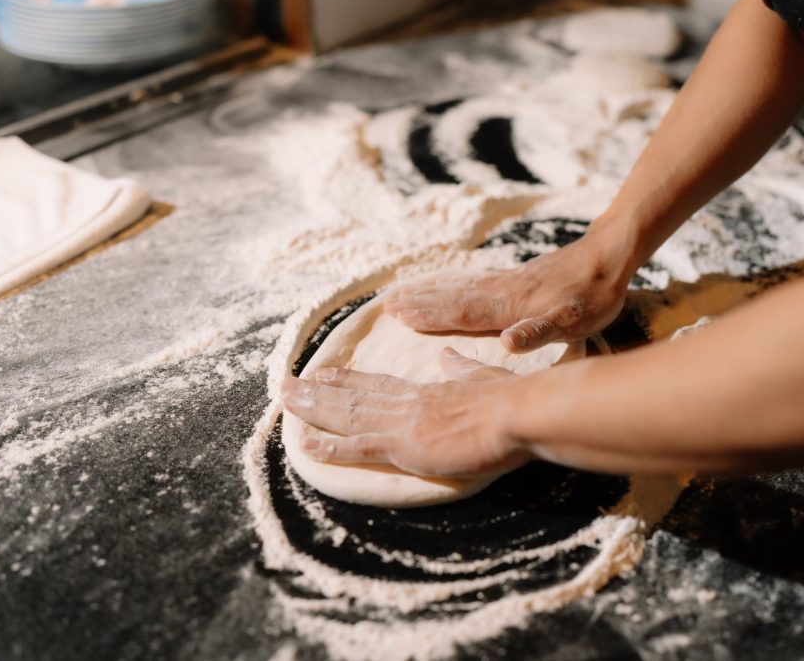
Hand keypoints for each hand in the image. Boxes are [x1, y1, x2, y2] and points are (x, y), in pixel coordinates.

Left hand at [282, 348, 530, 477]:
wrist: (518, 412)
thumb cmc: (509, 399)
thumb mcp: (482, 377)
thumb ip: (461, 368)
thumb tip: (447, 356)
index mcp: (427, 392)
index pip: (379, 384)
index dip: (349, 379)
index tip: (324, 373)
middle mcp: (407, 405)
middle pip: (354, 396)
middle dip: (318, 391)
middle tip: (286, 385)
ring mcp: (403, 424)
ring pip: (348, 415)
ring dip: (314, 408)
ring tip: (286, 402)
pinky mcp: (406, 446)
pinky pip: (359, 447)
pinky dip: (330, 446)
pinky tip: (306, 444)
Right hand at [384, 235, 633, 352]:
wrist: (608, 257)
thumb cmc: (593, 297)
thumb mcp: (573, 322)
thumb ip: (539, 333)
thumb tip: (508, 344)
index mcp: (510, 307)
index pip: (461, 313)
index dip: (429, 316)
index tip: (398, 315)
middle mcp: (502, 292)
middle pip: (453, 298)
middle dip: (420, 303)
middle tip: (387, 304)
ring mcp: (508, 282)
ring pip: (461, 287)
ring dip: (431, 291)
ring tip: (404, 292)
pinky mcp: (518, 278)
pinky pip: (476, 282)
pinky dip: (454, 284)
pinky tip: (449, 284)